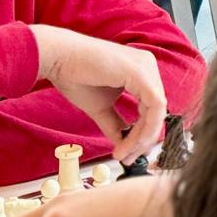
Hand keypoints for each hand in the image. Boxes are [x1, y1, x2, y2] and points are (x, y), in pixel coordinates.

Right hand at [30, 25, 167, 162]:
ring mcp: (146, 67)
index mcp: (141, 72)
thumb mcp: (101, 107)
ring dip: (142, 138)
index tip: (128, 153)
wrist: (58, 59)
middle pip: (158, 110)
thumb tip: (123, 145)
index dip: (143, 134)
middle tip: (128, 157)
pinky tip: (127, 143)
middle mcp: (148, 66)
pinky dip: (144, 129)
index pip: (152, 107)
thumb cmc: (75, 76)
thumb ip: (115, 124)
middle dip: (144, 139)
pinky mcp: (140, 72)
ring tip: (124, 153)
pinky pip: (154, 106)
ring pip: (158, 111)